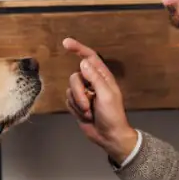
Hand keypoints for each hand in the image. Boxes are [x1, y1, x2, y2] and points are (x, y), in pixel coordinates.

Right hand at [62, 37, 137, 163]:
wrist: (109, 136)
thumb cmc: (113, 115)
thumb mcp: (106, 95)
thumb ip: (94, 78)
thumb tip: (83, 63)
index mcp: (103, 77)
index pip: (89, 57)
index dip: (78, 48)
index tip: (66, 43)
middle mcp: (92, 82)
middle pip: (75, 77)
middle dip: (79, 93)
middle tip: (89, 106)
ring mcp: (84, 93)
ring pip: (70, 90)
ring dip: (79, 104)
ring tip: (90, 113)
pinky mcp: (77, 104)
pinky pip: (68, 101)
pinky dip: (75, 109)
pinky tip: (86, 116)